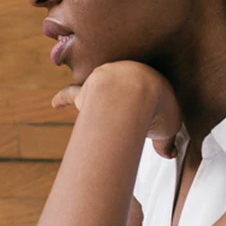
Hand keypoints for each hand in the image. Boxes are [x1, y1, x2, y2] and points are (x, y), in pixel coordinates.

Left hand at [52, 60, 183, 158]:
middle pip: (123, 86)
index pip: (150, 92)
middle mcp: (126, 73)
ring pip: (98, 88)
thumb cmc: (157, 105)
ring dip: (97, 99)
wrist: (136, 90)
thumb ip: (166, 140)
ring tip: (97, 111)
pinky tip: (55, 104)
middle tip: (124, 109)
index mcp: (150, 78)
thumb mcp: (170, 126)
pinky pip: (71, 93)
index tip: (152, 113)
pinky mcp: (86, 90)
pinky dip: (62, 98)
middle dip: (124, 96)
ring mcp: (104, 79)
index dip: (152, 105)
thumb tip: (168, 152)